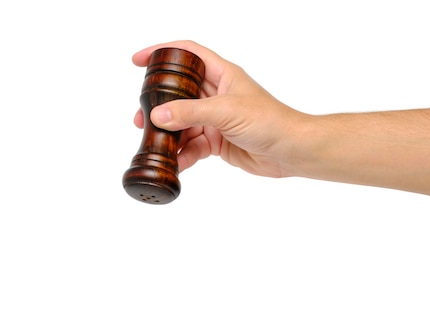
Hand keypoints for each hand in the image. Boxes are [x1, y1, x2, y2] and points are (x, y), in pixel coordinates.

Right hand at [132, 40, 305, 176]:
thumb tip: (158, 115)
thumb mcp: (226, 112)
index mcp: (222, 74)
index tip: (139, 60)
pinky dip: (183, 154)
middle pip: (179, 93)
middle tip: (141, 116)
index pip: (188, 54)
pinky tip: (177, 162)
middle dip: (158, 104)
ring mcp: (216, 118)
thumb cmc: (269, 121)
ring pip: (183, 122)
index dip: (163, 52)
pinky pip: (193, 145)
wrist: (290, 151)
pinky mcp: (217, 140)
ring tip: (154, 141)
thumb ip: (190, 113)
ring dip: (169, 133)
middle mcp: (217, 94)